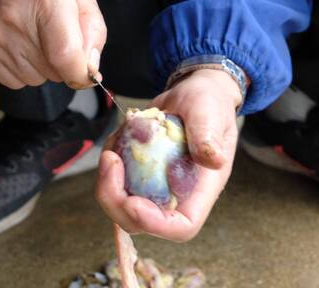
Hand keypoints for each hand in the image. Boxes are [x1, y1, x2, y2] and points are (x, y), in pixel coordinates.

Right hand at [0, 0, 105, 88]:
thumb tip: (89, 70)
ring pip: (34, 79)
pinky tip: (20, 44)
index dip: (79, 74)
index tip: (85, 75)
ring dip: (41, 67)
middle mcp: (14, 18)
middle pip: (52, 72)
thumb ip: (92, 32)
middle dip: (61, 64)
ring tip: (35, 38)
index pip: (64, 55)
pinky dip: (22, 69)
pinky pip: (14, 81)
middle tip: (54, 38)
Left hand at [95, 69, 241, 241]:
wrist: (194, 93)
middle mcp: (176, 194)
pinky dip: (107, 165)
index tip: (133, 201)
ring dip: (106, 182)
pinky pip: (114, 181)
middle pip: (140, 221)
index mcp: (200, 189)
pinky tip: (115, 139)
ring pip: (121, 204)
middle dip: (116, 201)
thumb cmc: (209, 103)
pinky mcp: (138, 173)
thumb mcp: (210, 112)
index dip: (155, 224)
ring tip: (111, 148)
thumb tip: (212, 159)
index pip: (182, 226)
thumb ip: (208, 134)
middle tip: (109, 162)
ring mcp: (154, 186)